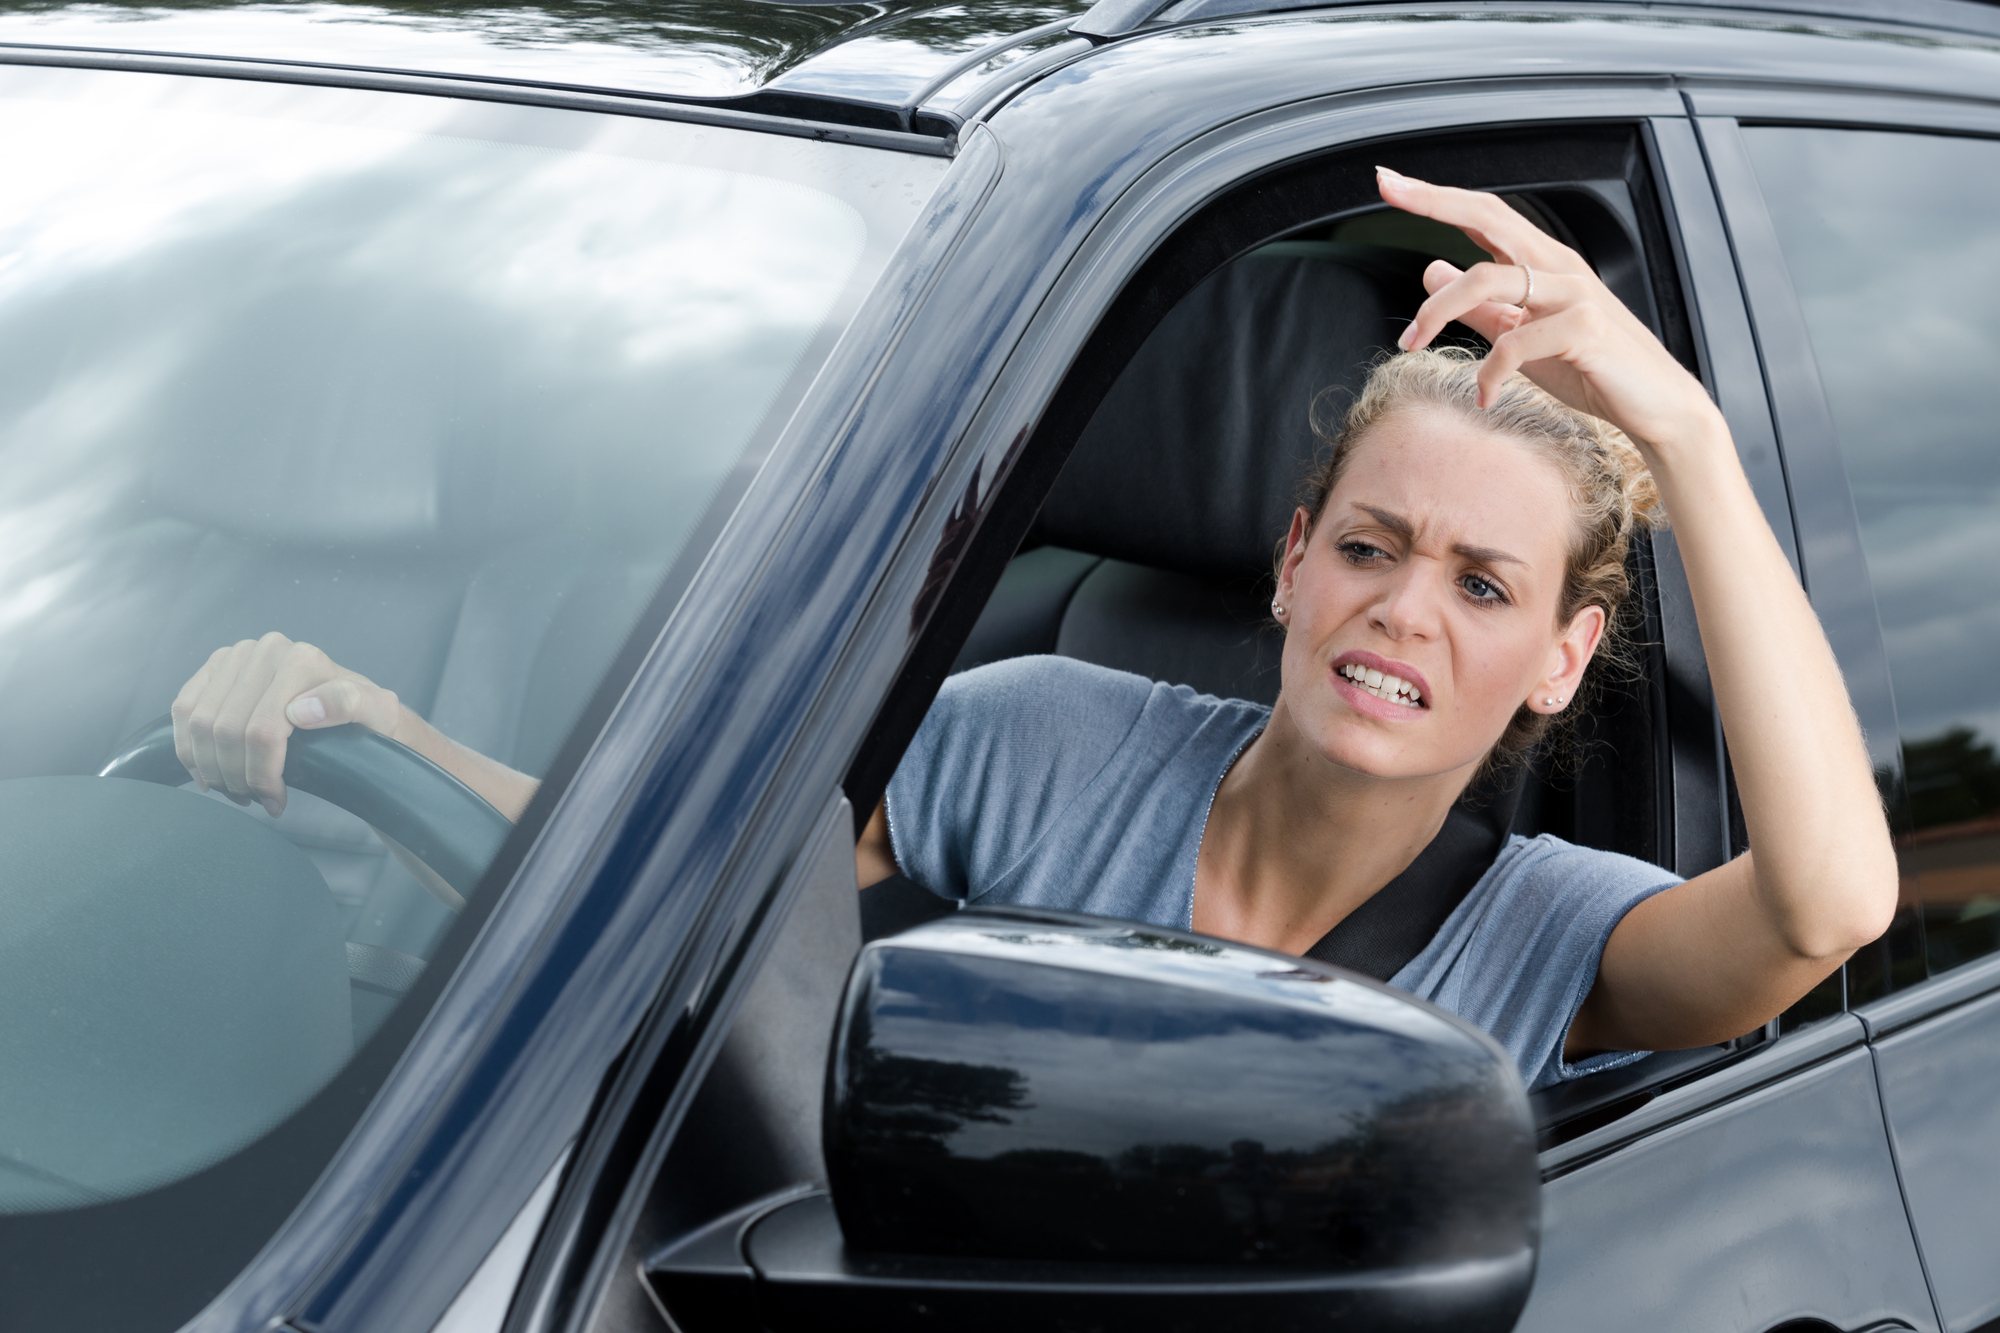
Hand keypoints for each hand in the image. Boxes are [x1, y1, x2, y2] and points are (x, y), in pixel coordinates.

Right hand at [170, 632, 400, 816]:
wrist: (350, 704)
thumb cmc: (365, 715)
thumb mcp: (377, 711)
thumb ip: (350, 704)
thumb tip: (301, 711)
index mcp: (301, 659)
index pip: (262, 731)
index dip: (262, 775)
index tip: (276, 802)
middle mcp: (265, 649)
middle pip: (226, 730)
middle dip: (235, 777)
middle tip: (251, 800)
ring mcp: (235, 656)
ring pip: (199, 724)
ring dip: (210, 768)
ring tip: (234, 791)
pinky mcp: (213, 667)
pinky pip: (182, 710)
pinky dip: (189, 748)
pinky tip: (209, 773)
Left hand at [1376, 166, 1722, 456]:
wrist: (1656, 406)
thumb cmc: (1590, 370)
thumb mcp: (1519, 336)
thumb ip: (1478, 307)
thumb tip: (1432, 269)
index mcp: (1541, 263)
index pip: (1483, 214)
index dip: (1436, 196)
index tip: (1388, 181)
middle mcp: (1557, 265)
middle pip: (1487, 216)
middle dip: (1433, 200)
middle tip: (1386, 187)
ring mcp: (1574, 292)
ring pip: (1487, 279)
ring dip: (1437, 313)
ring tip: (1413, 344)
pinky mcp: (1586, 327)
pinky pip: (1515, 342)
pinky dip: (1489, 373)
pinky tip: (1485, 396)